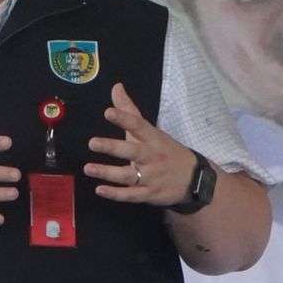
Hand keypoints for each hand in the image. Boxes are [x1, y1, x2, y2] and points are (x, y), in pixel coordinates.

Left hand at [84, 83, 195, 205]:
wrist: (195, 179)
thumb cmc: (166, 151)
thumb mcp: (152, 131)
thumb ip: (130, 111)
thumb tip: (116, 87)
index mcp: (153, 138)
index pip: (139, 126)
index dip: (124, 119)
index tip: (108, 113)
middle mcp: (152, 157)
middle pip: (132, 151)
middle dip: (113, 147)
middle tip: (92, 143)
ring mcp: (151, 177)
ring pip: (128, 175)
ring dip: (108, 173)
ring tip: (88, 168)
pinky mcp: (149, 194)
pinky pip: (131, 195)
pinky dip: (116, 194)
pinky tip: (100, 190)